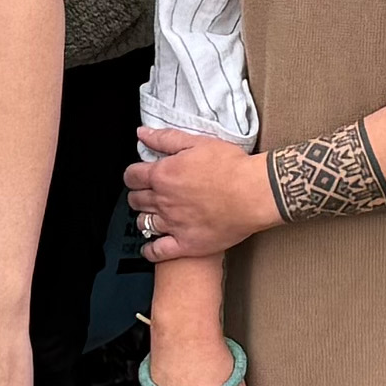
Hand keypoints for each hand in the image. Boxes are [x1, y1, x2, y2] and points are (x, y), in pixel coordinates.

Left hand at [126, 125, 278, 262]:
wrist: (254, 193)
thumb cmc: (231, 166)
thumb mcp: (198, 142)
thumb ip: (166, 139)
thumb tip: (142, 133)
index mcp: (163, 175)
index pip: (131, 176)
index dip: (133, 175)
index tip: (139, 175)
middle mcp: (163, 201)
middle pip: (136, 200)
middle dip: (138, 195)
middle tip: (148, 193)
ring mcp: (173, 224)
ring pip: (143, 224)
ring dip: (144, 219)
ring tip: (153, 216)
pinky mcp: (186, 244)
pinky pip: (158, 252)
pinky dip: (150, 250)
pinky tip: (150, 248)